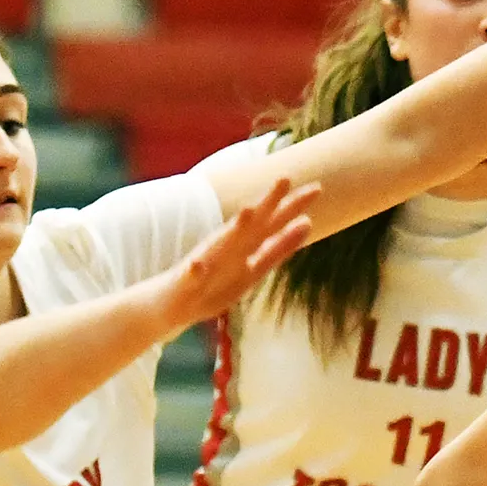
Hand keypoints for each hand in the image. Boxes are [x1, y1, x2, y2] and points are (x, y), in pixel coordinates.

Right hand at [146, 177, 317, 335]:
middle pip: (251, 226)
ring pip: (220, 245)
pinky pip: (190, 276)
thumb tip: (307, 223)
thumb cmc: (214, 285)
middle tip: (286, 178)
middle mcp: (226, 250)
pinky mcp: (184, 281)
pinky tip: (196, 265)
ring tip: (250, 211)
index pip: (271, 225)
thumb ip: (278, 248)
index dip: (292, 208)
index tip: (317, 189)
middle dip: (268, 204)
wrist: (170, 306)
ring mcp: (205, 263)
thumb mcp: (254, 269)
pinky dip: (195, 270)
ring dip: (235, 229)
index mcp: (243, 248)